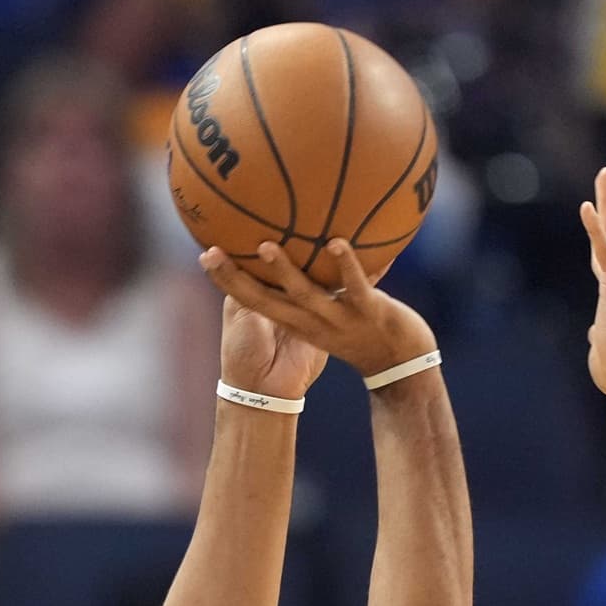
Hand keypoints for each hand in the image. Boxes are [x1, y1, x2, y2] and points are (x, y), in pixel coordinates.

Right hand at [199, 241, 435, 380]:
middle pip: (266, 302)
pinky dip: (346, 266)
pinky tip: (338, 242)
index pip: (254, 302)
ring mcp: (340, 319)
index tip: (203, 254)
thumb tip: (298, 248)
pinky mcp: (370, 312)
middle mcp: (313, 323)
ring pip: (307, 296)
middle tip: (214, 251)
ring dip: (286, 272)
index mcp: (298, 323)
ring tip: (268, 247)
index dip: (227, 281)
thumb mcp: (331, 313)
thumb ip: (313, 286)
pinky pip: (355, 287)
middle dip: (238, 278)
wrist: (402, 363)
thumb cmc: (364, 333)